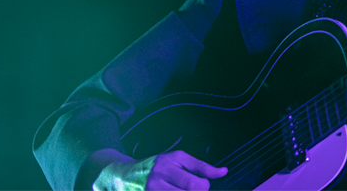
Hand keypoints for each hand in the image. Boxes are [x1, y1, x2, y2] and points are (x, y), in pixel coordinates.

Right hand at [93, 150, 227, 190]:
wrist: (122, 175)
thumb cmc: (156, 165)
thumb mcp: (178, 159)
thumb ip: (201, 167)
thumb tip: (223, 172)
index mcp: (169, 166)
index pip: (196, 185)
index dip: (203, 187)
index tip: (200, 184)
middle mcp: (158, 181)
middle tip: (191, 189)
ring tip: (180, 190)